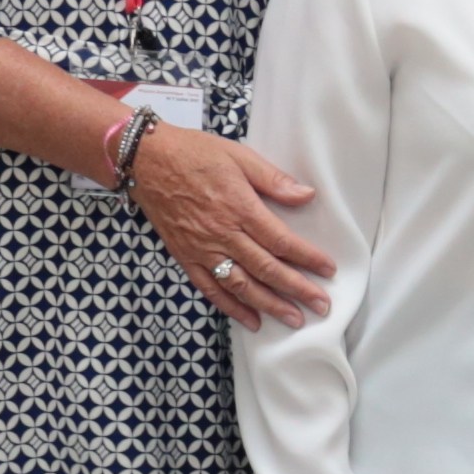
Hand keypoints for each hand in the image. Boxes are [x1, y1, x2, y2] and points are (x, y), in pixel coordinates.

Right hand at [129, 123, 336, 325]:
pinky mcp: (185, 257)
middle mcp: (222, 233)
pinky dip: (232, 308)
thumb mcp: (239, 155)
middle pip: (266, 268)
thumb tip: (307, 195)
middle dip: (297, 289)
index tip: (328, 270)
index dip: (307, 258)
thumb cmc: (194, 153)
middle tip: (321, 306)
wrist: (146, 160)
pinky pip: (210, 289)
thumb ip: (273, 179)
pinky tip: (252, 320)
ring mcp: (202, 249)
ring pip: (241, 285)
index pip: (281, 241)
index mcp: (239, 207)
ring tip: (294, 319)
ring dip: (269, 305)